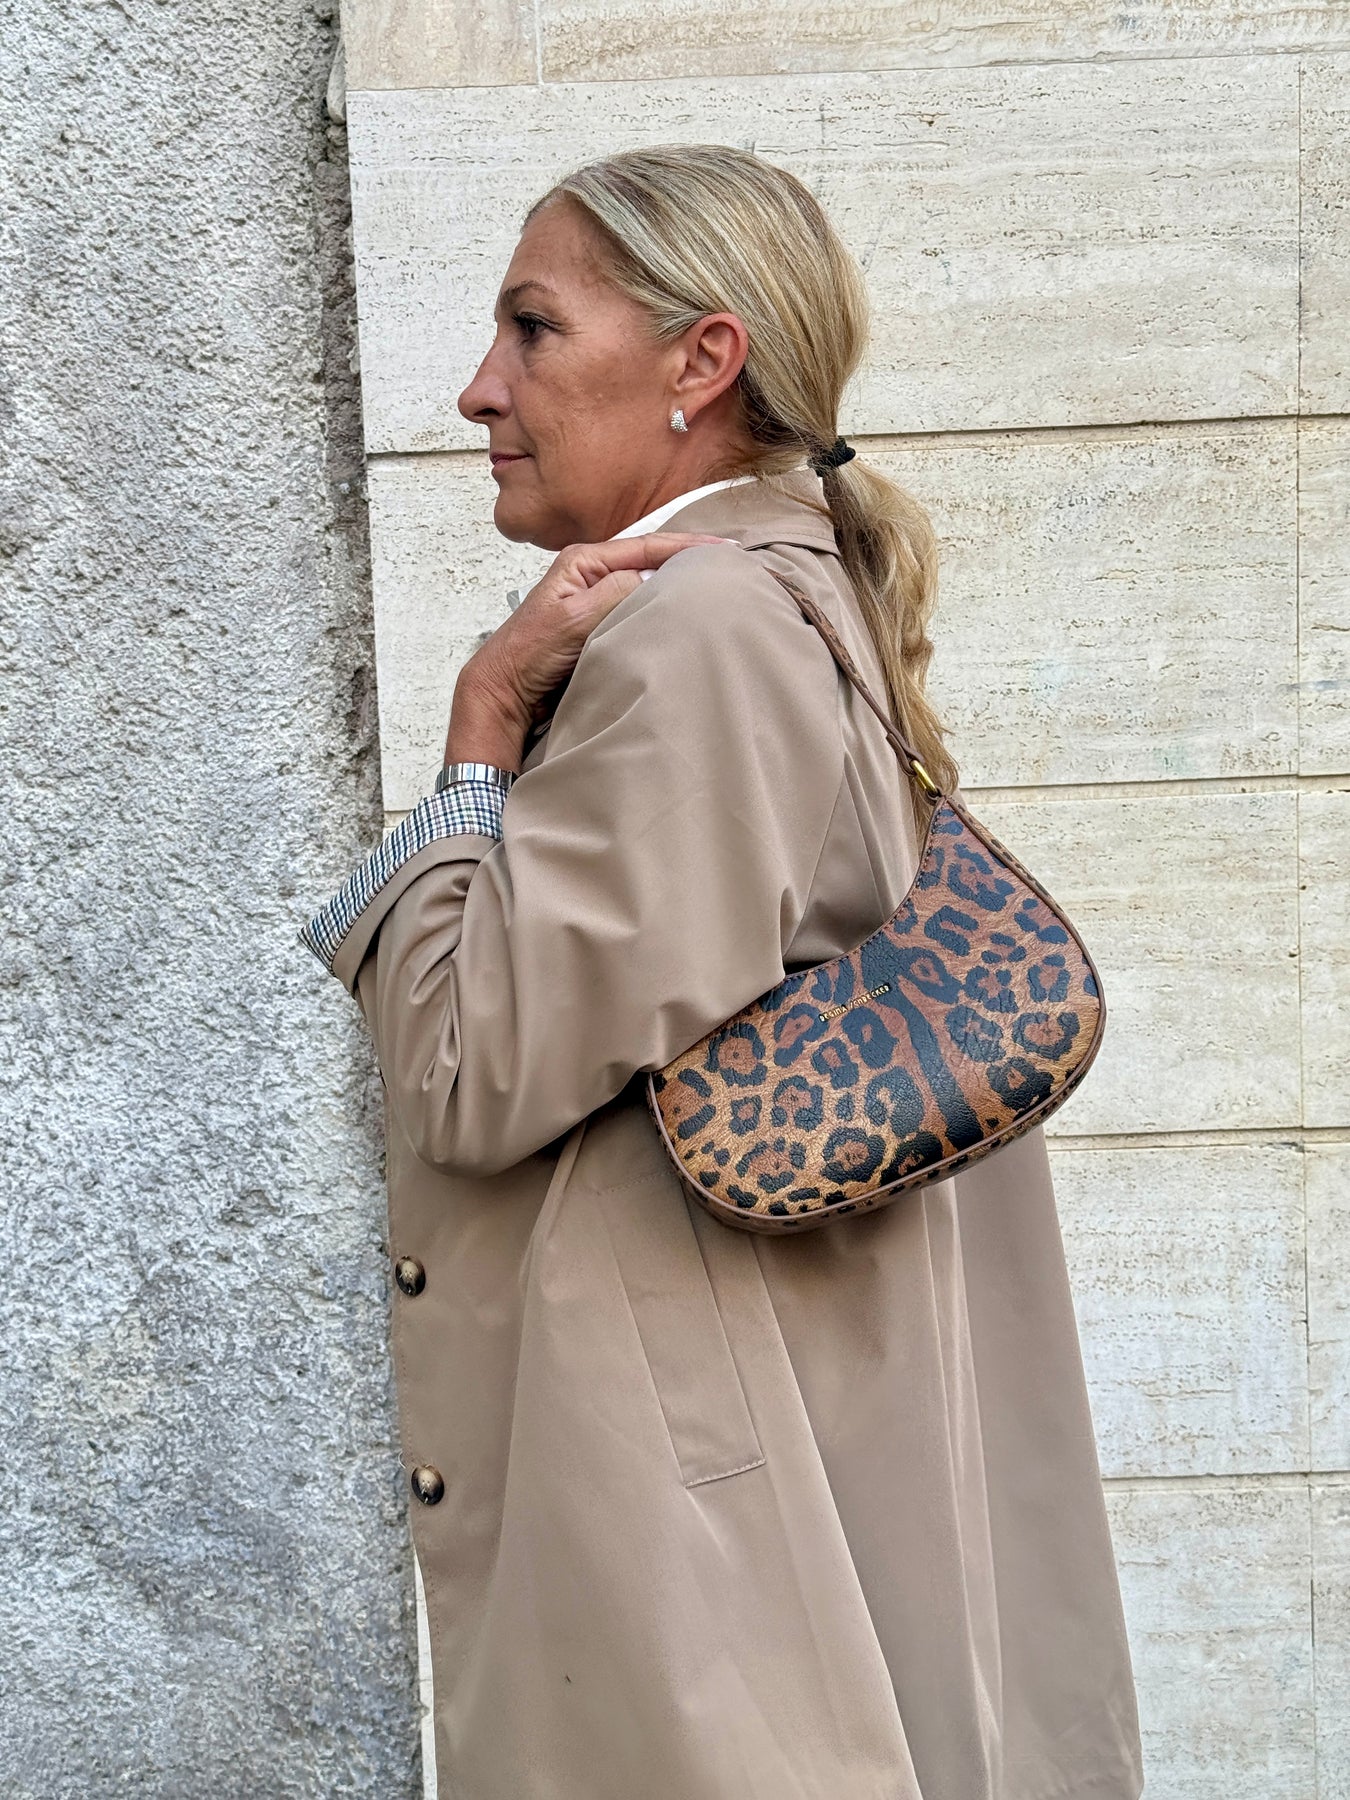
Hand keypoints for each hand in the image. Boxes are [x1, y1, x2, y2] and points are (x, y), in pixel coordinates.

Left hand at [452, 532, 732, 741]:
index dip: (688, 547)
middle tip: (730, 565)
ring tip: (715, 587)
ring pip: (649, 589)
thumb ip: (616, 592)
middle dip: (689, 562)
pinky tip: (684, 618)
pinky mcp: (602, 629)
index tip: (725, 549)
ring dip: (678, 589)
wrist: (506, 693)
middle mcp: (594, 577)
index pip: (647, 546)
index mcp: (585, 561)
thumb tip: (653, 579)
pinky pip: (641, 614)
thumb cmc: (527, 653)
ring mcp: (599, 603)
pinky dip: (664, 614)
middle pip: (652, 562)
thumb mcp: (574, 617)